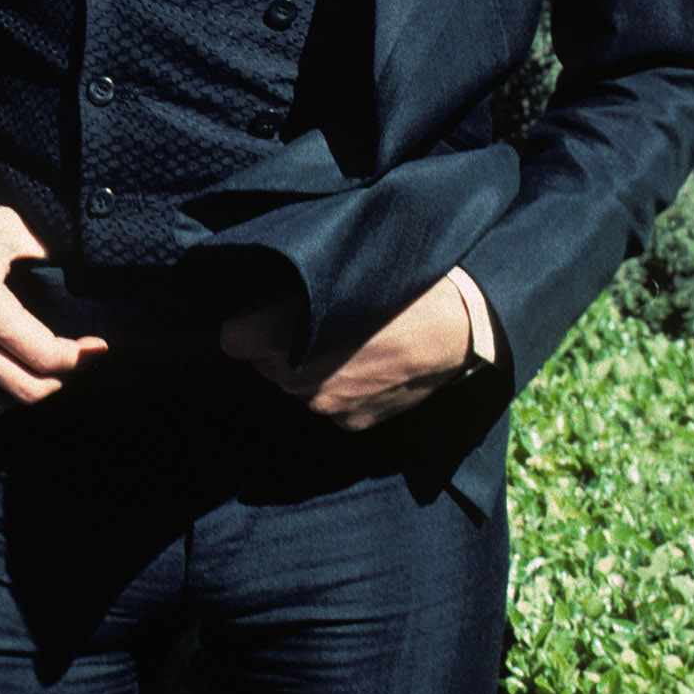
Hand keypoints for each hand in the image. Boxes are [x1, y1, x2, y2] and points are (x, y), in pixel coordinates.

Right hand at [0, 196, 106, 415]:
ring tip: (31, 370)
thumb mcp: (4, 226)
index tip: (95, 347)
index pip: (44, 355)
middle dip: (56, 381)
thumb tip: (65, 272)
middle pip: (24, 390)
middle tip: (68, 362)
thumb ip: (40, 252)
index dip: (80, 356)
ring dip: (18, 392)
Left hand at [220, 275, 475, 430]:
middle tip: (320, 320)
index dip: (250, 323)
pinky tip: (370, 365)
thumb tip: (261, 304)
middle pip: (264, 364)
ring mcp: (324, 406)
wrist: (461, 326)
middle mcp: (294, 380)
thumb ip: (289, 291)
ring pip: (296, 386)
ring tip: (350, 341)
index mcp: (279, 338)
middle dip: (280, 346)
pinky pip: (330, 404)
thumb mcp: (335, 270)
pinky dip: (341, 388)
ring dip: (311, 368)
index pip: (232, 340)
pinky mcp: (352, 423)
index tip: (268, 313)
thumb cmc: (399, 286)